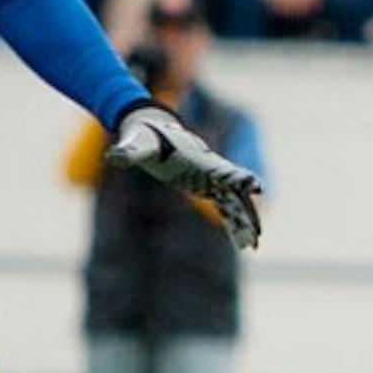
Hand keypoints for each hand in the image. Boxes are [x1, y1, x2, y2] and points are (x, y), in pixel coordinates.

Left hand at [107, 105, 263, 249]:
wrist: (151, 127)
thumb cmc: (145, 136)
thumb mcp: (137, 145)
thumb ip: (129, 152)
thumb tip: (115, 156)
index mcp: (198, 160)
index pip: (222, 171)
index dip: (239, 179)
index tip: (256, 187)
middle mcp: (209, 169)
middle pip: (235, 193)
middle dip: (248, 212)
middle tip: (258, 233)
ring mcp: (209, 178)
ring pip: (234, 203)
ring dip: (245, 222)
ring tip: (254, 246)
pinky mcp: (205, 185)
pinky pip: (224, 207)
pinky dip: (234, 222)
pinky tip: (241, 241)